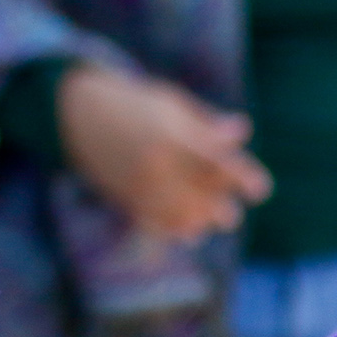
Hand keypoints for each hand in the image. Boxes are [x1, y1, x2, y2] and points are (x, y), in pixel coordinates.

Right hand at [57, 62, 271, 240]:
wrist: (76, 111)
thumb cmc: (136, 103)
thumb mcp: (173, 104)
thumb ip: (207, 123)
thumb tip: (242, 131)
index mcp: (173, 135)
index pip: (217, 162)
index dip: (242, 179)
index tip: (259, 191)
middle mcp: (157, 162)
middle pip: (201, 195)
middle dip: (220, 210)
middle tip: (230, 215)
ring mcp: (139, 182)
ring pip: (178, 215)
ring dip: (199, 223)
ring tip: (208, 223)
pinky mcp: (124, 195)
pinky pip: (152, 222)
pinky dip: (174, 231)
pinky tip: (190, 233)